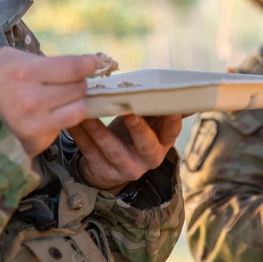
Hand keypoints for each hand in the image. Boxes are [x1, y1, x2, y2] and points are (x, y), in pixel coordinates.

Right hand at [0, 47, 97, 156]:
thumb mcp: (4, 59)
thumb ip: (36, 60)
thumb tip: (66, 64)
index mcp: (26, 73)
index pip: (73, 68)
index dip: (89, 64)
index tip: (93, 63)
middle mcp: (34, 100)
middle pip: (79, 89)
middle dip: (78, 83)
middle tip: (71, 81)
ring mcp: (36, 125)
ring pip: (78, 111)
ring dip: (74, 103)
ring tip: (63, 99)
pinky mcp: (36, 143)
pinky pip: (61, 128)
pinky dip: (58, 121)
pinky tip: (44, 116)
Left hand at [67, 114, 182, 193]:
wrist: (109, 169)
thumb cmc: (133, 136)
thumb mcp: (150, 125)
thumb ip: (162, 109)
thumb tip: (190, 91)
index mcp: (162, 143)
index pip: (171, 132)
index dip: (172, 121)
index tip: (170, 107)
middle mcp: (147, 158)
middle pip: (146, 145)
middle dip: (138, 129)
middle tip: (130, 112)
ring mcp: (124, 167)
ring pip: (112, 148)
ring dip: (99, 130)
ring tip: (88, 113)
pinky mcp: (102, 170)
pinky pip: (89, 151)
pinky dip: (80, 135)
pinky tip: (72, 121)